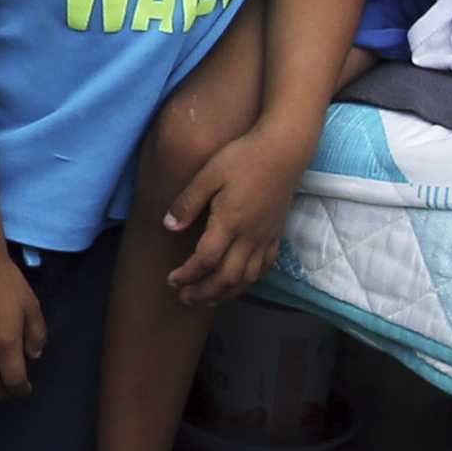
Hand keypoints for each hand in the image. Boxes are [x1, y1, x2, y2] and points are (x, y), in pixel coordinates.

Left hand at [159, 132, 310, 303]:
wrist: (283, 150)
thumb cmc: (242, 157)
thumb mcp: (207, 175)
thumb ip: (187, 203)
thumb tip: (168, 227)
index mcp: (229, 222)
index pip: (205, 260)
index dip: (187, 275)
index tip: (171, 280)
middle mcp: (250, 235)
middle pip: (227, 277)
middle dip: (203, 292)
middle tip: (184, 298)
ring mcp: (266, 236)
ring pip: (248, 277)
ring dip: (227, 293)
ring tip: (208, 299)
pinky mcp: (276, 233)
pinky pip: (265, 266)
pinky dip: (250, 280)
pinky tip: (239, 282)